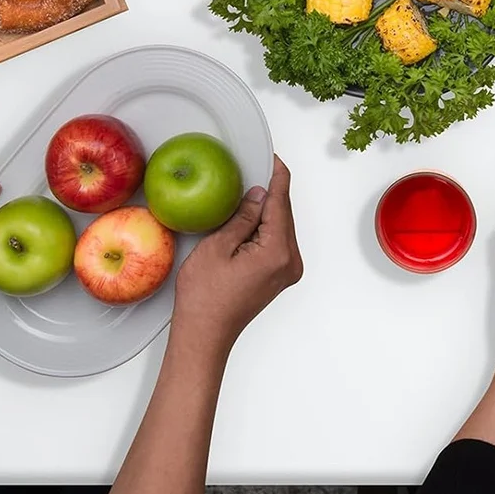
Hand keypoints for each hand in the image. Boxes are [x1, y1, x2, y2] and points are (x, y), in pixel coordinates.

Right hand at [169, 156, 301, 361]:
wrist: (204, 335)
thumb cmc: (204, 298)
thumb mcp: (217, 247)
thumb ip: (242, 218)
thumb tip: (258, 194)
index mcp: (277, 252)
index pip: (281, 203)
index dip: (277, 177)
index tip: (272, 158)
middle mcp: (290, 261)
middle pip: (284, 214)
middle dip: (271, 191)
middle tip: (255, 169)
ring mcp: (287, 270)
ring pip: (281, 227)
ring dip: (267, 209)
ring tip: (248, 189)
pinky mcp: (279, 275)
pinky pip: (277, 241)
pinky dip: (266, 226)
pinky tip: (250, 216)